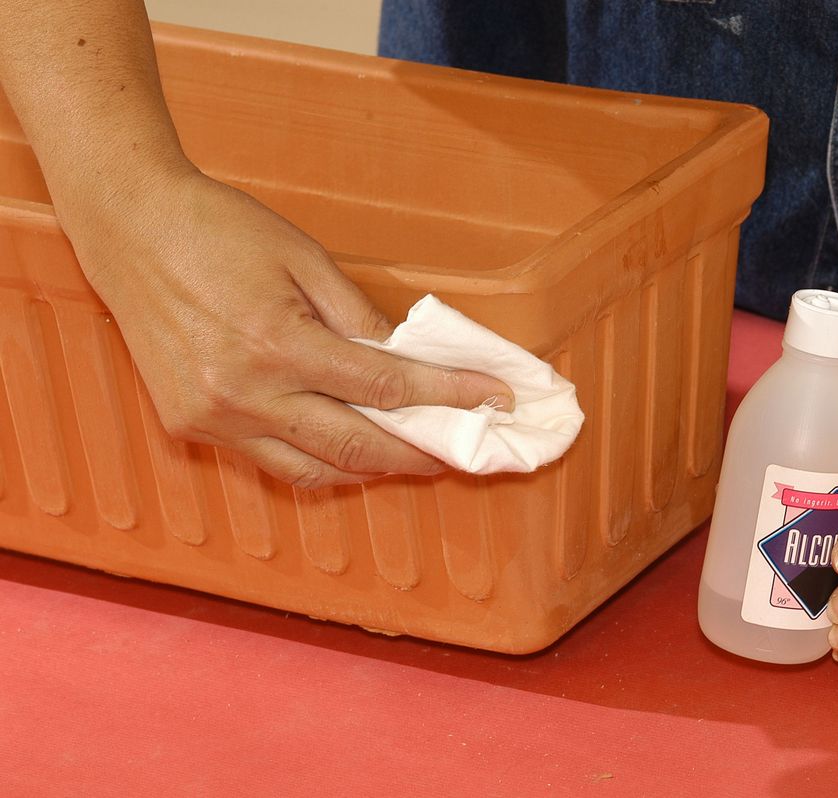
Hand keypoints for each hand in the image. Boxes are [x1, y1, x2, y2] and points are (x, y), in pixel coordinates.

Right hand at [70, 166, 511, 486]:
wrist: (129, 229)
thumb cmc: (220, 230)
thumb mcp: (304, 258)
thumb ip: (358, 317)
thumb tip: (406, 360)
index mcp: (277, 343)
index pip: (386, 385)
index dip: (449, 395)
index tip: (494, 398)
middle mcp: (244, 393)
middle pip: (356, 445)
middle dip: (419, 454)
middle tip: (461, 452)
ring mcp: (213, 418)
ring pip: (313, 470)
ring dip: (370, 469)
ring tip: (413, 457)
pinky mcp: (191, 426)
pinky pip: (272, 461)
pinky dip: (317, 462)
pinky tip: (348, 449)